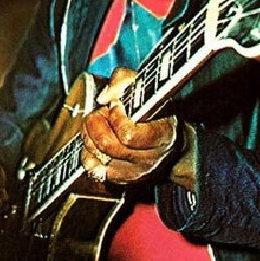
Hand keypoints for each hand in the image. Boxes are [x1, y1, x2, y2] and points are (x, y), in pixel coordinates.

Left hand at [80, 68, 182, 184]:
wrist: (170, 143)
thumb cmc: (159, 113)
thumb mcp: (148, 89)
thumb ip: (123, 80)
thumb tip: (104, 98)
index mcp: (162, 135)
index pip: (128, 135)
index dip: (116, 117)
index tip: (116, 105)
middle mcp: (151, 158)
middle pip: (107, 145)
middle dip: (96, 123)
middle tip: (102, 113)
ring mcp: (136, 172)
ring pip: (97, 156)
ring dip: (90, 135)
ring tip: (99, 124)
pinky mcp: (122, 180)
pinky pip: (93, 169)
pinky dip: (88, 153)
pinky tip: (95, 142)